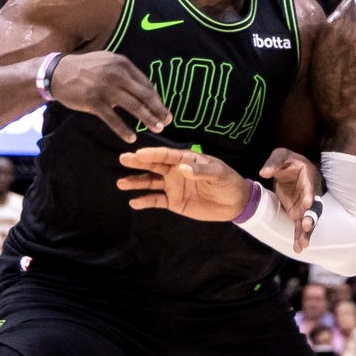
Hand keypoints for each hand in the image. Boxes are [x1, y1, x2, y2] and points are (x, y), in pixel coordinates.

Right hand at [49, 52, 172, 141]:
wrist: (57, 72)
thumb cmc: (85, 69)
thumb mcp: (108, 62)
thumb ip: (125, 73)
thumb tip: (145, 89)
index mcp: (122, 64)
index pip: (146, 84)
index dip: (157, 99)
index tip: (163, 109)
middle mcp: (116, 74)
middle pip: (144, 95)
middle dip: (158, 109)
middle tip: (168, 121)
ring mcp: (105, 88)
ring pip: (133, 107)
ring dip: (148, 119)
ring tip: (158, 129)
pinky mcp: (94, 101)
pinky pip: (113, 119)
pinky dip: (124, 130)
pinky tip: (131, 138)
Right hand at [117, 146, 250, 220]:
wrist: (235, 203)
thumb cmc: (228, 182)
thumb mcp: (218, 174)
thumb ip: (200, 171)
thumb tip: (182, 169)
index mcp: (186, 159)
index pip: (167, 154)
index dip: (153, 153)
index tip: (138, 152)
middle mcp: (176, 171)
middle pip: (154, 165)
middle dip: (138, 162)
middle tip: (123, 158)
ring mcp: (173, 186)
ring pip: (151, 182)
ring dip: (136, 182)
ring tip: (121, 183)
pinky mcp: (174, 202)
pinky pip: (156, 200)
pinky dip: (145, 201)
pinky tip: (133, 202)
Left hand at [259, 148, 321, 251]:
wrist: (292, 170)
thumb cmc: (288, 161)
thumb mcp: (281, 155)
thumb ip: (273, 162)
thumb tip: (264, 173)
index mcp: (309, 177)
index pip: (310, 186)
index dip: (310, 194)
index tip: (308, 202)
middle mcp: (311, 193)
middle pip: (314, 207)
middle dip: (311, 216)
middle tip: (307, 225)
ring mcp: (305, 206)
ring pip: (308, 221)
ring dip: (306, 232)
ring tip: (303, 244)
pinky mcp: (298, 213)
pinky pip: (299, 227)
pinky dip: (299, 237)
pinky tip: (298, 248)